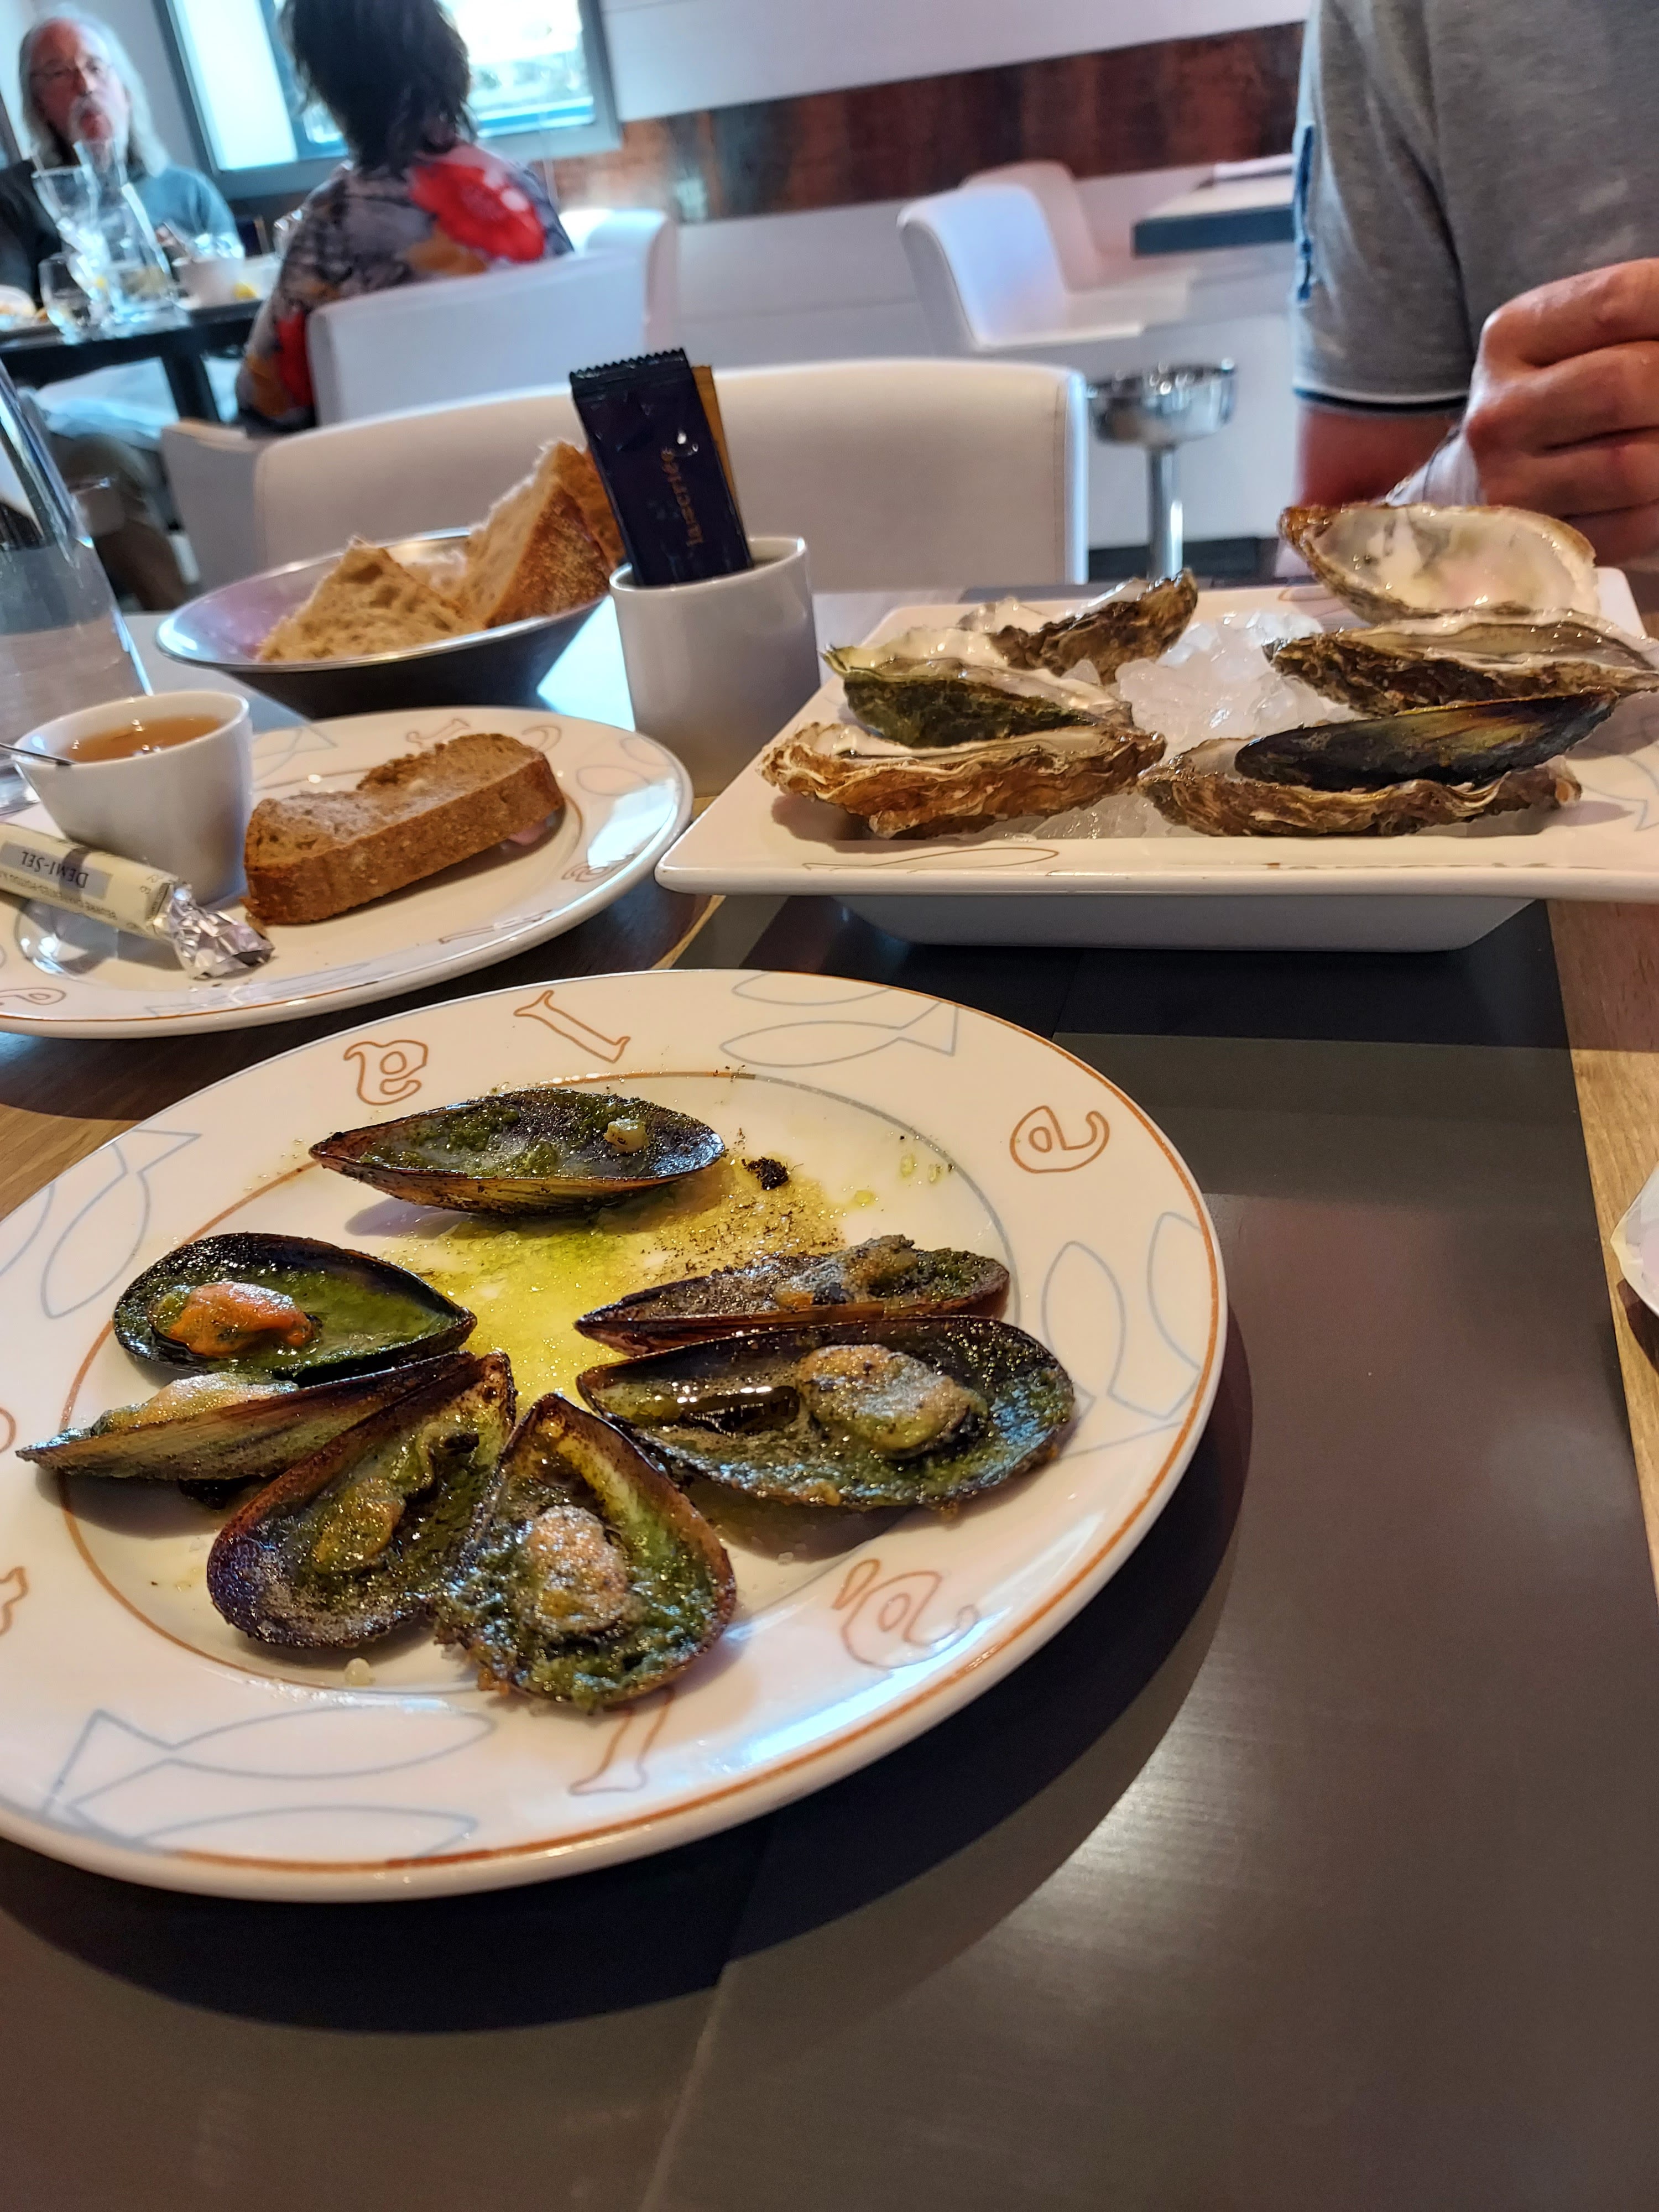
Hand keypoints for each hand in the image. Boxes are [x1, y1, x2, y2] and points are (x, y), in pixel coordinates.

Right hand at [1460, 260, 1658, 563]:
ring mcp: (1510, 486)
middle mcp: (1499, 414)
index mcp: (1511, 337)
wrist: (1480, 475)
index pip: (1620, 302)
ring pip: (1635, 465)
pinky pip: (1633, 525)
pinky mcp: (1536, 543)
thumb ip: (1636, 315)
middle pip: (1627, 385)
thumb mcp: (1574, 335)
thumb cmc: (1554, 393)